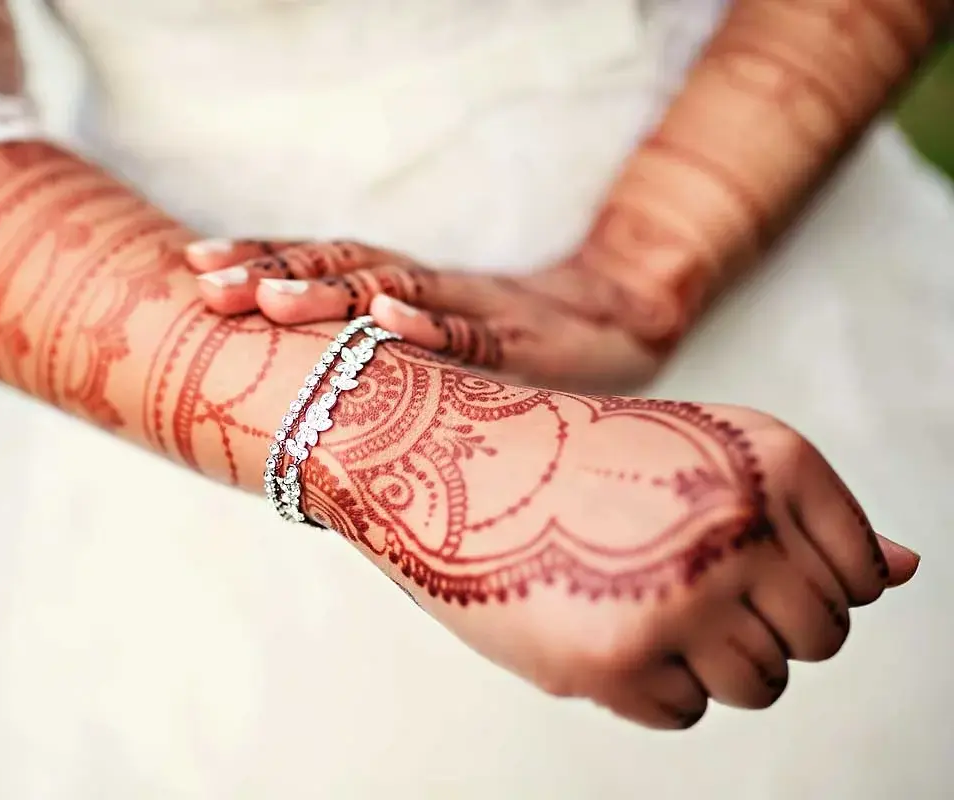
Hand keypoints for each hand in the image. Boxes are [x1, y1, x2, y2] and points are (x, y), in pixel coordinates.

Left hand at [186, 238, 685, 391]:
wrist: (616, 332)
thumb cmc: (506, 355)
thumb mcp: (435, 359)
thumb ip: (377, 372)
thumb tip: (291, 422)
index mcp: (401, 292)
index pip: (322, 264)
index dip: (260, 259)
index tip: (193, 264)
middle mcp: (427, 291)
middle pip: (342, 267)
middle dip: (273, 273)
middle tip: (209, 286)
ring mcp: (474, 310)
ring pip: (396, 291)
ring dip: (333, 293)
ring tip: (273, 299)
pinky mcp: (521, 343)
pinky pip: (472, 333)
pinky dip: (431, 323)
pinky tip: (390, 319)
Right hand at [301, 342, 917, 728]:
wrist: (448, 454)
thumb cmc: (575, 458)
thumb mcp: (699, 454)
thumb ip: (805, 517)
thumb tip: (908, 572)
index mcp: (772, 461)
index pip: (857, 578)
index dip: (794, 581)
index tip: (728, 558)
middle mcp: (739, 525)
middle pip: (817, 639)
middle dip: (754, 625)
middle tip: (671, 579)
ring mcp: (680, 595)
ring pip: (759, 684)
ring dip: (703, 658)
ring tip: (631, 596)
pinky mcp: (617, 659)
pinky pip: (684, 711)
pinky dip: (647, 682)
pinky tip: (592, 619)